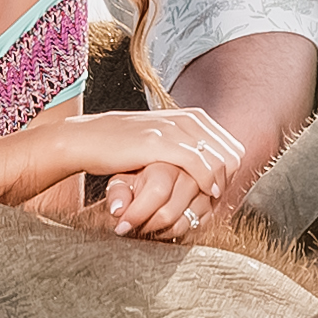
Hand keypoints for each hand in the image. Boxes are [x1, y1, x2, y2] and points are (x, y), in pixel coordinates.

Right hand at [56, 105, 247, 235]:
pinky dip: (208, 182)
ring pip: (220, 158)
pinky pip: (199, 164)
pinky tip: (207, 194)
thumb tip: (205, 161)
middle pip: (230, 152)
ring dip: (221, 184)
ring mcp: (174, 129)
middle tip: (218, 200)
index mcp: (190, 116)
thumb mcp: (159, 139)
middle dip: (230, 178)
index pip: (230, 145)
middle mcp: (186, 119)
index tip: (220, 190)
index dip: (230, 171)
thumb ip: (183, 144)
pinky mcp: (160, 143)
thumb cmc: (121, 146)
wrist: (86, 139)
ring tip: (212, 202)